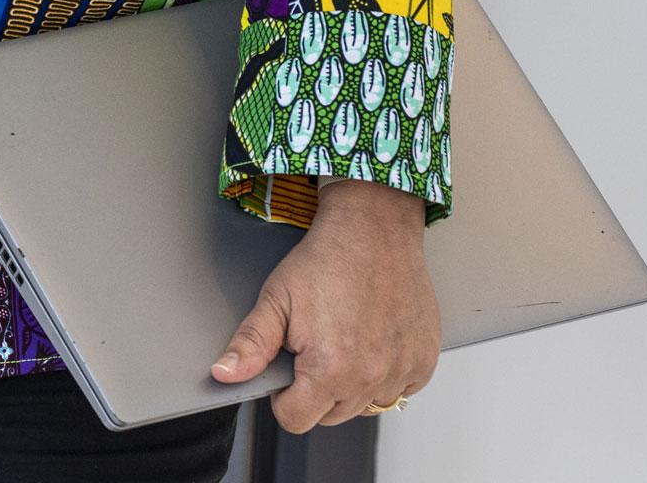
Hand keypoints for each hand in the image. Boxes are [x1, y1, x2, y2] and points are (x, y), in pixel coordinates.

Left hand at [211, 178, 438, 430]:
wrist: (373, 227)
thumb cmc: (325, 258)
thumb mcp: (276, 297)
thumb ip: (250, 344)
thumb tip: (223, 375)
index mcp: (330, 370)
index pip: (295, 419)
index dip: (283, 395)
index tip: (288, 366)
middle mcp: (370, 378)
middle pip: (330, 416)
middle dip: (316, 389)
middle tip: (316, 342)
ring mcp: (402, 372)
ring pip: (365, 406)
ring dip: (351, 383)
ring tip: (345, 337)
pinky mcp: (423, 362)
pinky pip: (398, 389)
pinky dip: (384, 373)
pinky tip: (372, 337)